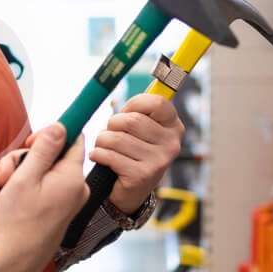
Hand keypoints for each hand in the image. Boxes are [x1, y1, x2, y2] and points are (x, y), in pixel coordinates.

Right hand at [0, 123, 89, 271]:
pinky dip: (9, 194)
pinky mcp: (48, 210)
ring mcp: (60, 200)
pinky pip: (30, 190)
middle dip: (17, 163)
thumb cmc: (18, 222)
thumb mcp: (26, 177)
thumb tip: (61, 125)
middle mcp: (71, 188)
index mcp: (72, 178)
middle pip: (45, 157)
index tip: (31, 141)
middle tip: (3, 178)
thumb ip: (44, 149)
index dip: (51, 134)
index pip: (73, 140)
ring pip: (32, 173)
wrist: (10, 262)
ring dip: (7, 181)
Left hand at [90, 94, 183, 214]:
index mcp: (173, 126)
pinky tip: (100, 158)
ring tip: (103, 147)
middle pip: (131, 120)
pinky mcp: (143, 175)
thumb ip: (138, 110)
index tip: (124, 112)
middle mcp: (171, 143)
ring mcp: (159, 160)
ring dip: (102, 141)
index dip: (133, 104)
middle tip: (109, 133)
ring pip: (117, 138)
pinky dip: (98, 155)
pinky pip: (110, 155)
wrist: (129, 192)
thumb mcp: (139, 130)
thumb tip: (129, 79)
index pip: (157, 102)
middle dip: (111, 125)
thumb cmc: (130, 152)